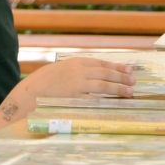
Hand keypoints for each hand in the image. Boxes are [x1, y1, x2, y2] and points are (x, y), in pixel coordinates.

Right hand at [15, 58, 135, 108]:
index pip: (101, 63)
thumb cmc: (45, 81)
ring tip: (130, 92)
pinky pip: (94, 100)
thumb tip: (94, 74)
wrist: (30, 91)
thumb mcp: (62, 69)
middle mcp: (79, 72)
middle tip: (134, 80)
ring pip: (103, 86)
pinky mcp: (74, 99)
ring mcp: (77, 85)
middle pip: (105, 74)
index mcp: (76, 62)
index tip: (129, 69)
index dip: (116, 67)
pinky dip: (106, 101)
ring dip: (118, 89)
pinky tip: (115, 103)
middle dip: (121, 77)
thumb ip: (77, 71)